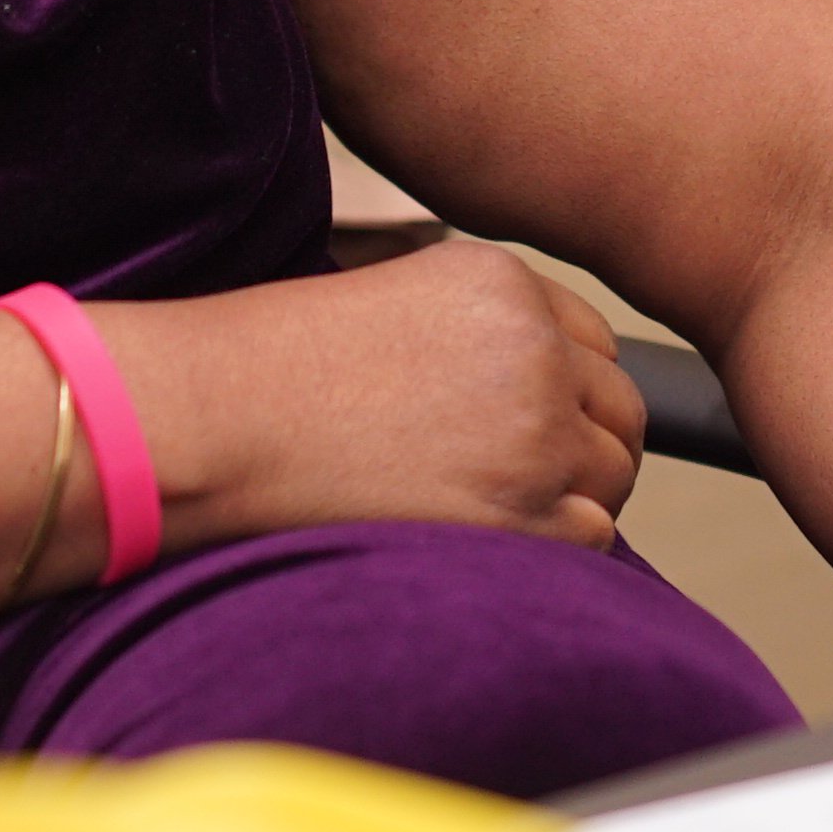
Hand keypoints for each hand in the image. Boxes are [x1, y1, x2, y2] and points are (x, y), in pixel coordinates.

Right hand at [113, 244, 645, 550]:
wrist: (212, 423)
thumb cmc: (272, 371)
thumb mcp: (392, 302)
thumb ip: (479, 334)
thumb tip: (538, 398)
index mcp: (504, 283)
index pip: (596, 345)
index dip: (563, 390)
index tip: (518, 422)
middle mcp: (536, 349)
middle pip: (620, 411)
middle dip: (579, 446)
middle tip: (508, 478)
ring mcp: (536, 433)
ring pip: (610, 477)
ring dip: (564, 499)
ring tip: (477, 508)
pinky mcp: (521, 515)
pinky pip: (587, 539)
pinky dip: (546, 548)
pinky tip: (474, 537)